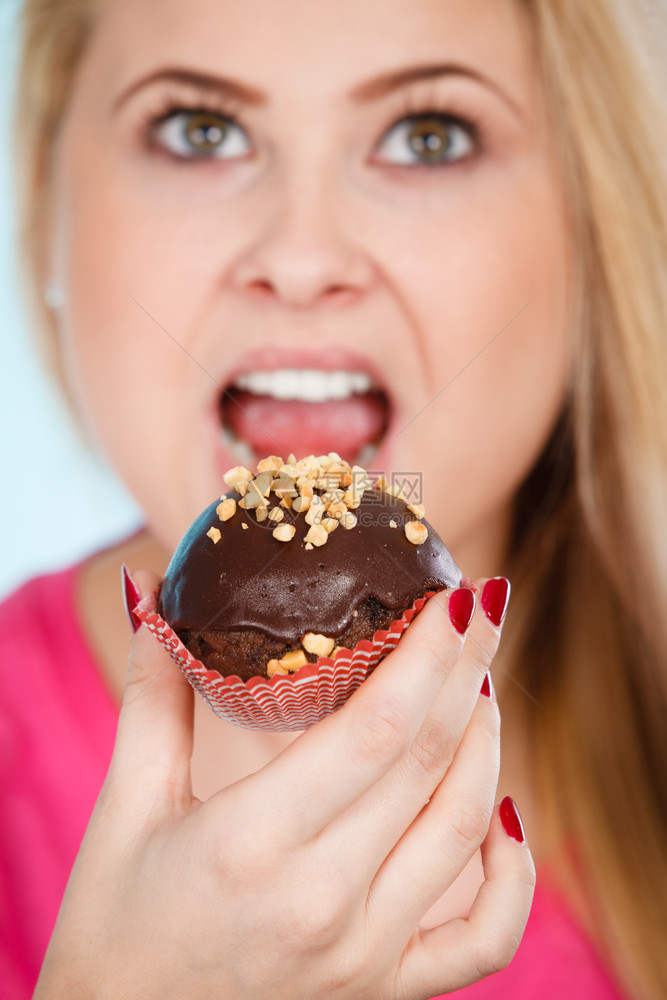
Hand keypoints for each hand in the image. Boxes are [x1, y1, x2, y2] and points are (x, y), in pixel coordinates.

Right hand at [34, 574, 534, 999]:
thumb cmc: (112, 929)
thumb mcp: (124, 808)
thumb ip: (152, 695)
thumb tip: (153, 590)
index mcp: (253, 844)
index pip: (377, 727)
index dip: (428, 654)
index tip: (450, 595)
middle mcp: (324, 901)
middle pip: (429, 761)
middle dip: (467, 670)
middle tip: (479, 606)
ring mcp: (366, 955)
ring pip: (465, 828)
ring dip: (485, 744)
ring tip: (477, 685)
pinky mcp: (387, 990)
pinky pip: (485, 937)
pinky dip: (513, 873)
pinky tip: (502, 814)